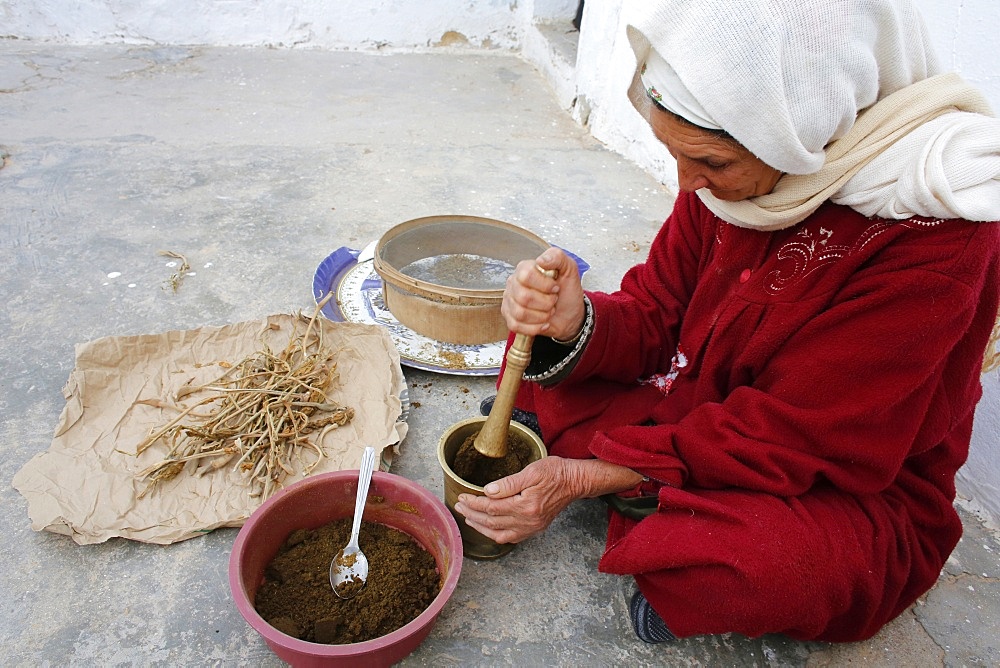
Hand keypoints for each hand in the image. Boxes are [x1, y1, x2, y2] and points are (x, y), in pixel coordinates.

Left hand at [454, 456, 581, 543]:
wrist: (575, 482)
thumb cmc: (556, 472)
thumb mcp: (532, 471)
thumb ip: (509, 483)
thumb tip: (488, 491)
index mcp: (526, 505)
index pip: (491, 507)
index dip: (474, 503)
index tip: (462, 497)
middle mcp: (528, 520)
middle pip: (492, 521)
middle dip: (472, 514)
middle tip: (459, 507)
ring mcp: (532, 527)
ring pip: (499, 533)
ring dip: (480, 527)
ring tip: (468, 518)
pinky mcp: (535, 528)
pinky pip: (511, 538)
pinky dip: (495, 535)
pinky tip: (488, 529)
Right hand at [501, 248, 585, 340]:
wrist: (569, 315)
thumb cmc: (567, 292)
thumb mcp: (569, 270)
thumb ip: (557, 257)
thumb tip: (541, 260)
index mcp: (525, 268)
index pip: (526, 275)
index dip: (544, 284)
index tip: (556, 287)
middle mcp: (514, 284)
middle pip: (523, 297)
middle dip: (546, 303)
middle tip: (553, 301)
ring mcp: (510, 302)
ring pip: (520, 313)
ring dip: (542, 316)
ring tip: (548, 311)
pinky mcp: (510, 319)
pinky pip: (516, 326)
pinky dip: (535, 327)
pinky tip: (542, 322)